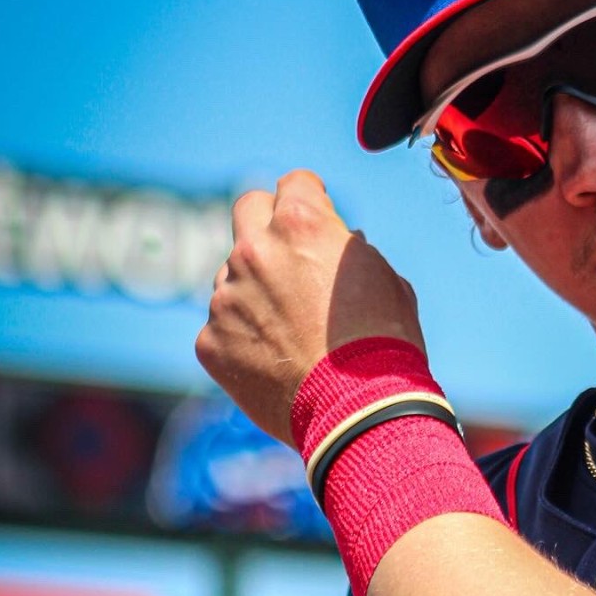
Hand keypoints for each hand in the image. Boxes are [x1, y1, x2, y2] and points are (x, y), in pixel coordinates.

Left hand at [196, 170, 426, 445]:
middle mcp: (254, 250)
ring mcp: (225, 296)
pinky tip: (276, 364)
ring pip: (233, 276)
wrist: (361, 411)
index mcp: (301, 224)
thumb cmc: (385, 345)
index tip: (316, 219)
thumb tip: (341, 244)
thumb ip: (352, 251)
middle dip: (268, 225)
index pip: (294, 183)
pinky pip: (222, 328)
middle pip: (247, 209)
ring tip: (292, 333)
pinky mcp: (210, 341)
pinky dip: (243, 340)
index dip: (310, 200)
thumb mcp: (386, 281)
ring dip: (255, 291)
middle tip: (289, 257)